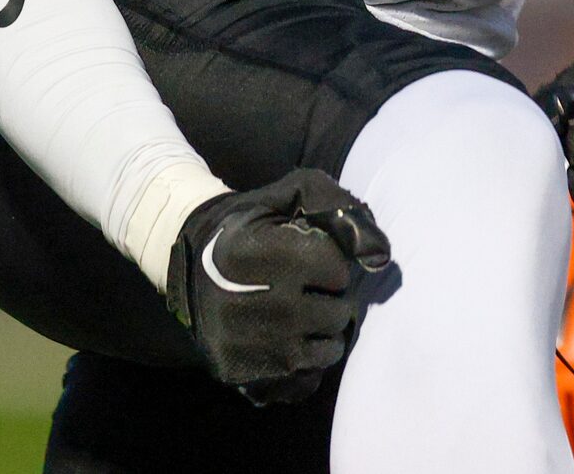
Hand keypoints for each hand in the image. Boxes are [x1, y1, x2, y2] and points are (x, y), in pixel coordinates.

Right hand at [166, 168, 390, 401]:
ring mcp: (242, 345)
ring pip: (325, 352)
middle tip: (315, 289)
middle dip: (335, 299)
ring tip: (307, 313)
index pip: (333, 267)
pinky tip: (293, 339)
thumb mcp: (290, 194)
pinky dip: (308, 362)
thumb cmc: (254, 225)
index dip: (333, 261)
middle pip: (334, 313)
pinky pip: (303, 380)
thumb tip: (380, 254)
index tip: (316, 258)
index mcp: (252, 253)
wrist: (193, 266)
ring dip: (326, 332)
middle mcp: (247, 304)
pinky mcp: (241, 374)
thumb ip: (337, 205)